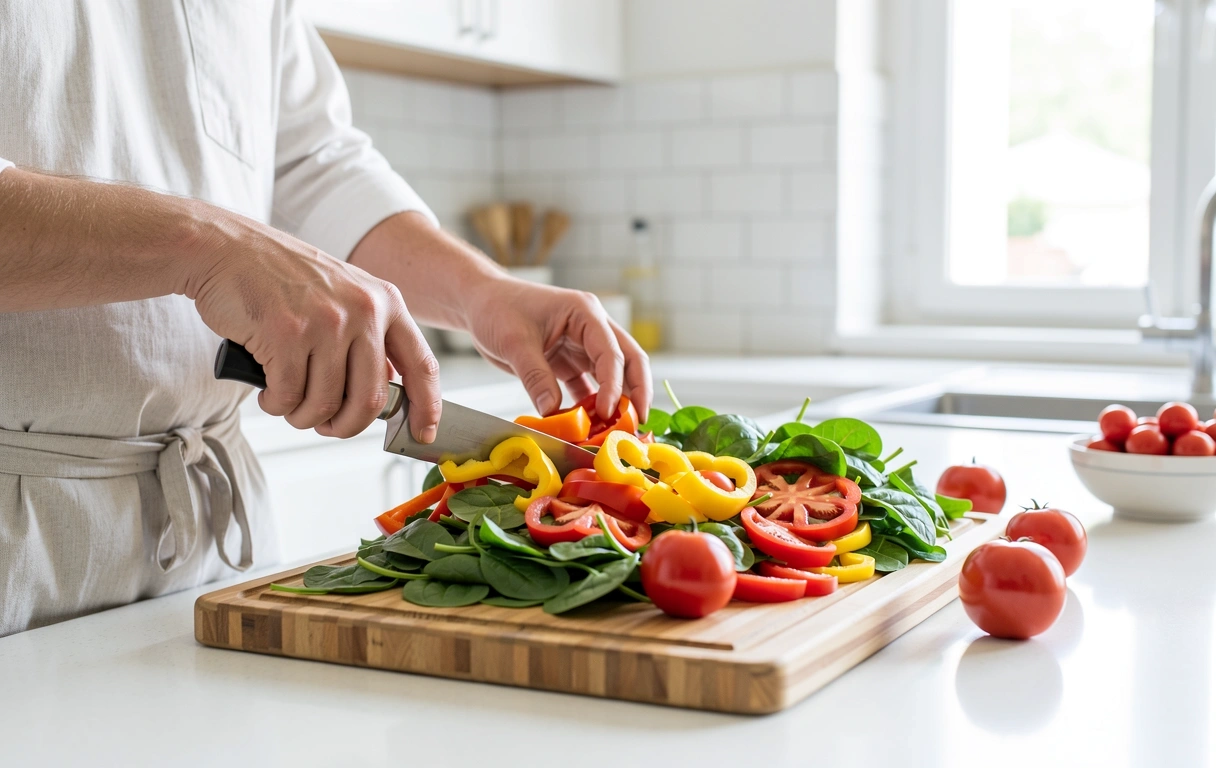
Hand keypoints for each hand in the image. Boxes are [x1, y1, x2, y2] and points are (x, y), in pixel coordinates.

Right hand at [184, 208, 440, 440]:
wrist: (224, 248)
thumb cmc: (280, 277)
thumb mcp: (343, 294)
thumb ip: (369, 336)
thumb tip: (385, 390)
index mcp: (385, 301)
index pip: (421, 364)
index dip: (427, 407)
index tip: (424, 434)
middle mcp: (363, 310)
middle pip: (371, 399)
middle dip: (347, 426)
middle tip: (327, 427)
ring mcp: (326, 322)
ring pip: (325, 403)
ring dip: (302, 416)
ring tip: (287, 401)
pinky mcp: (286, 335)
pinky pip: (288, 396)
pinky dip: (276, 404)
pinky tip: (268, 390)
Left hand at [463, 277, 652, 420]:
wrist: (479, 302)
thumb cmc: (497, 309)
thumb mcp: (514, 342)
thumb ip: (535, 377)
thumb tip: (552, 412)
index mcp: (584, 313)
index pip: (610, 352)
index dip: (614, 384)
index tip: (607, 412)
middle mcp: (592, 327)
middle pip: (628, 360)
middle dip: (636, 392)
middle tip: (637, 423)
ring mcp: (583, 345)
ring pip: (613, 375)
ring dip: (617, 401)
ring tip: (618, 430)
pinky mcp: (570, 361)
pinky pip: (588, 386)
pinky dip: (591, 406)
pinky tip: (590, 426)